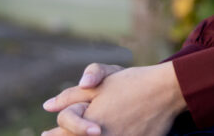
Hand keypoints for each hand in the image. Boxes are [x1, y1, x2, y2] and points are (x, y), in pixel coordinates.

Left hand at [42, 63, 185, 135]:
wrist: (167, 90)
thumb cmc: (131, 83)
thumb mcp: (100, 82)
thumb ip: (70, 96)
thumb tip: (47, 106)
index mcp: (85, 123)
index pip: (59, 135)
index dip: (53, 135)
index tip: (47, 135)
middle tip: (63, 133)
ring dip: (87, 135)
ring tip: (96, 130)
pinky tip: (110, 132)